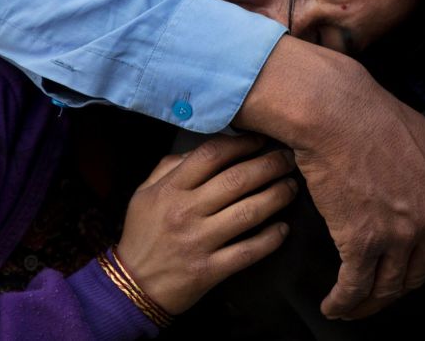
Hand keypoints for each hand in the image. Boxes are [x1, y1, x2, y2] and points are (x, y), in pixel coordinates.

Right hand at [115, 135, 297, 314]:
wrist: (133, 285)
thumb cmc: (142, 233)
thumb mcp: (145, 192)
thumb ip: (171, 166)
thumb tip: (207, 148)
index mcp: (170, 189)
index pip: (211, 155)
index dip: (241, 144)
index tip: (261, 139)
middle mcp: (185, 212)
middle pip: (237, 180)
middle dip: (269, 165)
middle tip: (288, 158)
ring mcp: (199, 242)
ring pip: (248, 213)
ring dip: (276, 197)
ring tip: (291, 187)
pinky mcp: (210, 270)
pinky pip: (248, 251)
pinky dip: (270, 239)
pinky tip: (283, 228)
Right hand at [236, 36, 424, 319]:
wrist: (335, 110)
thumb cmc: (370, 113)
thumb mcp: (422, 138)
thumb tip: (419, 186)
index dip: (423, 268)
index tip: (406, 272)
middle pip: (416, 275)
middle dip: (393, 289)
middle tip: (374, 293)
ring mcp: (399, 235)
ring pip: (386, 287)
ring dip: (366, 303)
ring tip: (350, 306)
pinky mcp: (361, 242)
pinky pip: (354, 286)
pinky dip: (342, 303)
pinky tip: (333, 306)